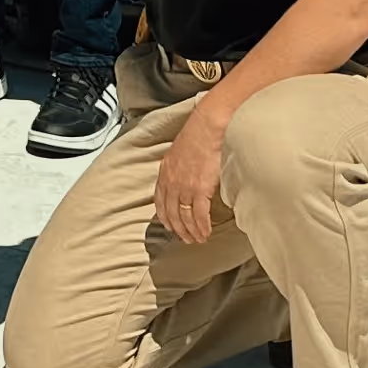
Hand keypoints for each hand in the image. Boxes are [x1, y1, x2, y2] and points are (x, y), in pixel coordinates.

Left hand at [152, 95, 230, 243]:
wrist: (207, 128)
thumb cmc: (196, 135)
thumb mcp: (177, 152)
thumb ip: (175, 168)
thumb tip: (181, 176)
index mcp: (165, 173)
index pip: (160, 202)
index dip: (165, 217)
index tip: (170, 226)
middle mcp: (172, 183)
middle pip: (172, 213)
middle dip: (178, 229)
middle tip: (185, 239)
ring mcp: (185, 187)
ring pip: (185, 217)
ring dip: (191, 231)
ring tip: (197, 239)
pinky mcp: (200, 190)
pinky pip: (200, 215)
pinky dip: (202, 226)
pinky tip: (205, 232)